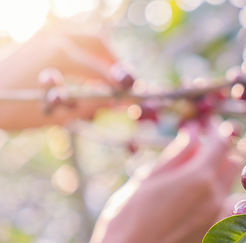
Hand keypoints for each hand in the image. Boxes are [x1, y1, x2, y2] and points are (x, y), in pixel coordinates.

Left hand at [0, 22, 129, 129]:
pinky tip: (94, 64)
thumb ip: (93, 105)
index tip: (135, 94)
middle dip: (117, 62)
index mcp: (60, 54)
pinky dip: (91, 48)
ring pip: (89, 33)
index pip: (102, 69)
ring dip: (105, 52)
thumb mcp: (57, 113)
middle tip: (127, 82)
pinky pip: (77, 34)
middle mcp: (56, 35)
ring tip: (112, 73)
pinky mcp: (44, 33)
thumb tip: (120, 101)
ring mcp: (48, 31)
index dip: (121, 84)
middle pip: (100, 41)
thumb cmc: (14, 108)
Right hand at [78, 120, 240, 242]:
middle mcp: (215, 197)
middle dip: (218, 151)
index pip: (221, 143)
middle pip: (231, 163)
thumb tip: (193, 132)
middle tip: (197, 150)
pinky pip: (228, 208)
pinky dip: (218, 197)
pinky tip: (198, 200)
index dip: (215, 130)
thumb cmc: (127, 219)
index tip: (206, 125)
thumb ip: (176, 155)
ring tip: (193, 177)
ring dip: (219, 175)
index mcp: (198, 178)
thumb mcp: (148, 180)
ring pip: (230, 186)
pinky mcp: (215, 235)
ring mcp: (218, 219)